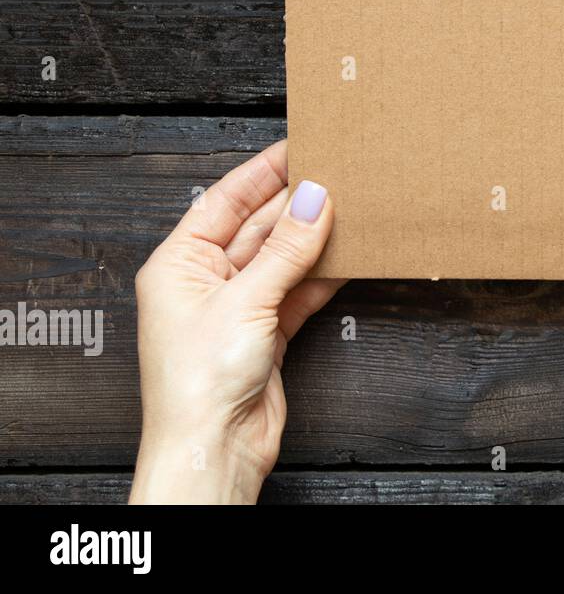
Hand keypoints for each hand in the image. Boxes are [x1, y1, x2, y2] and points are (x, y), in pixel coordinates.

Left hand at [130, 141, 342, 503]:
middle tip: (337, 173)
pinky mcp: (267, 332)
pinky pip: (299, 289)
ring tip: (352, 207)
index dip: (263, 172)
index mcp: (179, 263)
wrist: (213, 450)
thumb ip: (285, 250)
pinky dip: (324, 273)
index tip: (300, 146)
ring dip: (315, 237)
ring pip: (284, 258)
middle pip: (258, 226)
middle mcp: (206, 281)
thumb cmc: (198, 384)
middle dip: (296, 203)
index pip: (224, 200)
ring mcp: (239, 307)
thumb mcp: (244, 302)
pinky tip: (349, 254)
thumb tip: (315, 200)